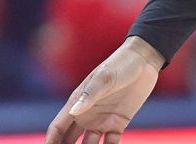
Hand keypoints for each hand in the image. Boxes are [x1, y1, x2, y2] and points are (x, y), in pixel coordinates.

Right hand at [44, 36, 163, 143]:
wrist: (145, 61)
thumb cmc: (120, 64)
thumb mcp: (104, 77)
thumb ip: (90, 95)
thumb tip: (74, 110)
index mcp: (77, 103)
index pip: (58, 128)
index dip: (50, 142)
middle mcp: (87, 115)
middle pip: (70, 141)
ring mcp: (102, 120)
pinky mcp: (118, 123)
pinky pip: (110, 143)